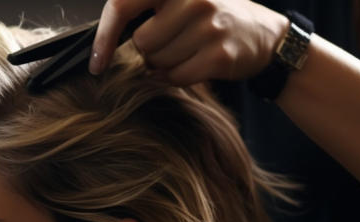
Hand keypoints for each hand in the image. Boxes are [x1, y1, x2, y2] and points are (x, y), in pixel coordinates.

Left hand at [90, 0, 287, 85]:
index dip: (104, 37)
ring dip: (164, 65)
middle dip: (149, 51)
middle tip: (172, 41)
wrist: (262, 34)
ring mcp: (208, 26)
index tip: (97, 62)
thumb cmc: (210, 17)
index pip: (122, 5)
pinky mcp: (219, 54)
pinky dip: (176, 77)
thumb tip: (103, 42)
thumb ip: (145, 10)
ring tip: (187, 50)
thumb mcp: (178, 1)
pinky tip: (193, 65)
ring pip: (157, 62)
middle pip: (141, 43)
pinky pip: (176, 77)